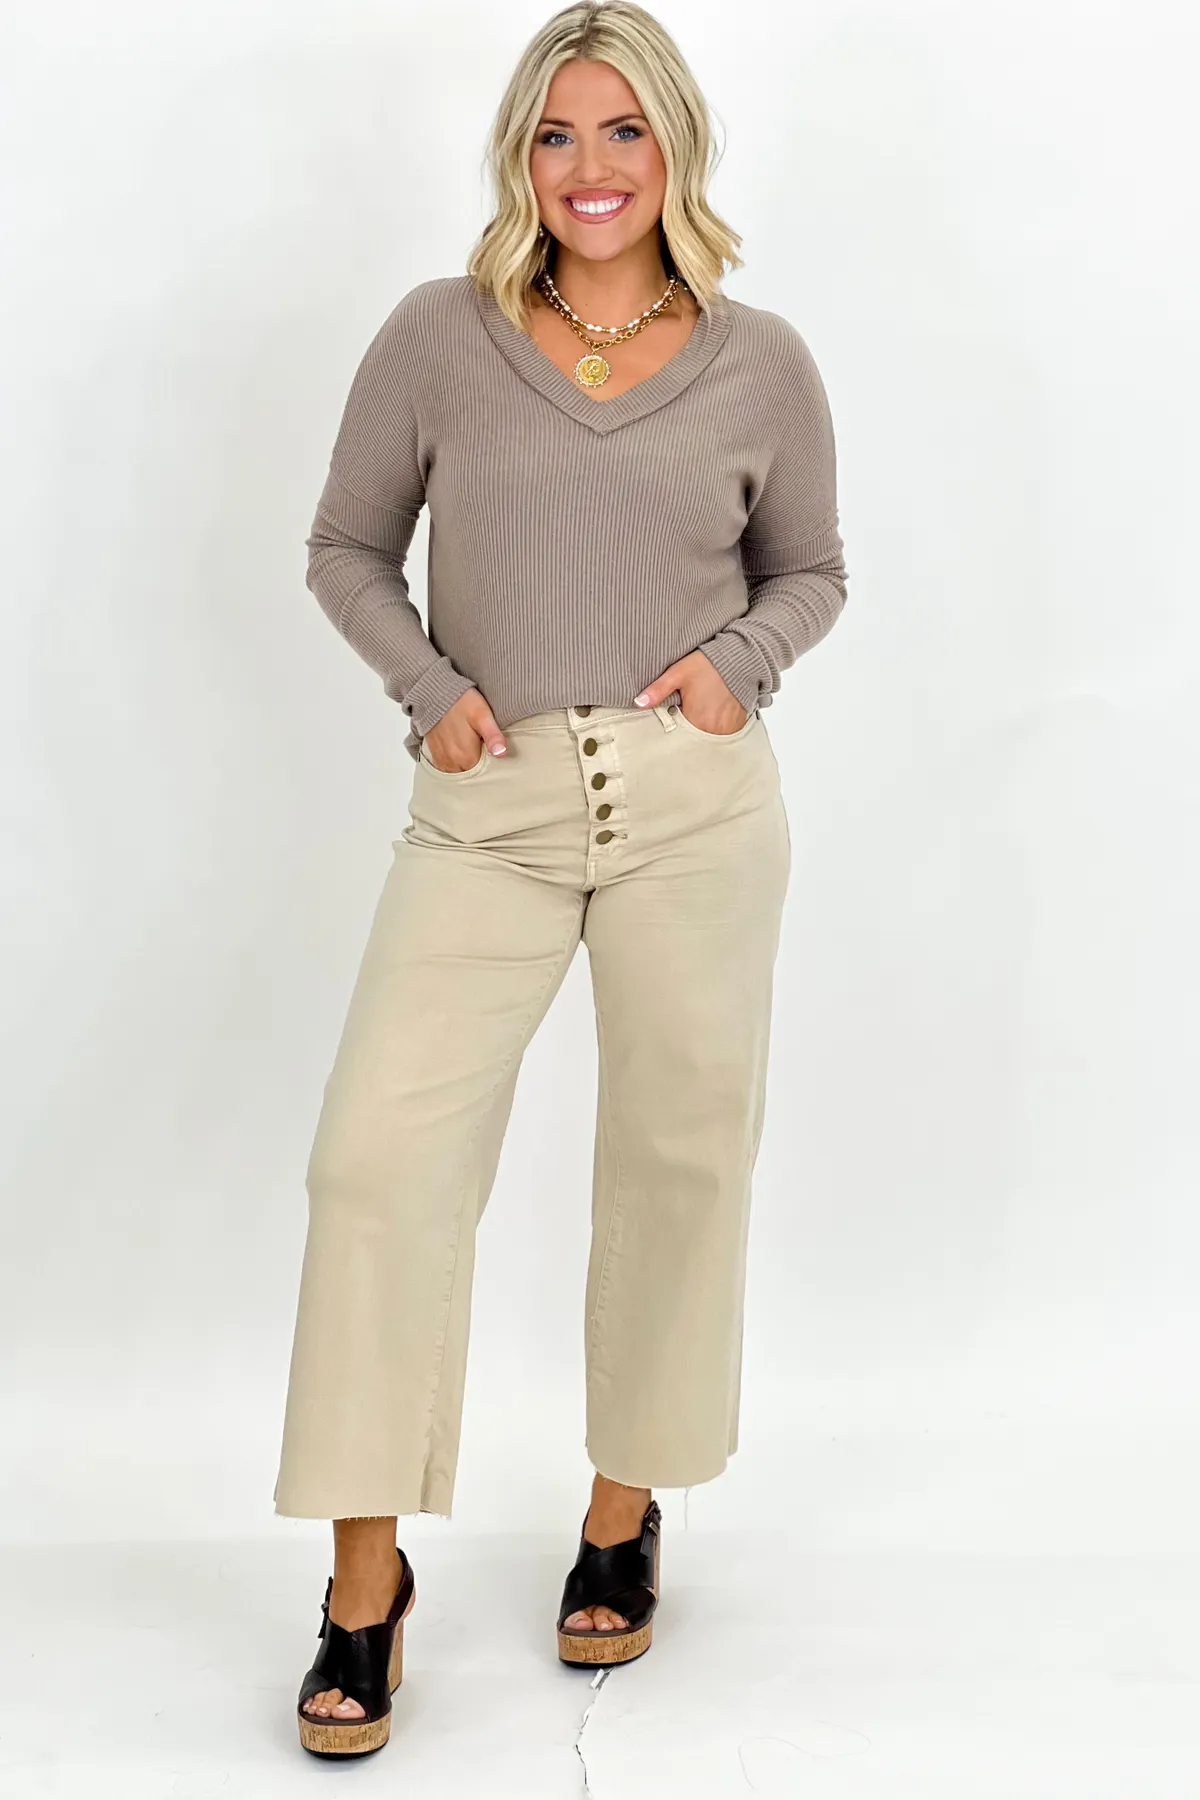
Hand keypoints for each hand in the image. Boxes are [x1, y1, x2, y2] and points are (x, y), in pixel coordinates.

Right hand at [421, 688, 507, 771]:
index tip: (496, 759)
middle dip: (480, 769)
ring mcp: (442, 759)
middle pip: (471, 776)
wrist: (434, 693)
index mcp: (466, 756)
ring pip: (459, 774)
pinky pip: (447, 769)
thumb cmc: (461, 701)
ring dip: (467, 768)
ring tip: (475, 754)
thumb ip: (492, 735)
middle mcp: (452, 762)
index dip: (492, 768)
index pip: (484, 775)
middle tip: (487, 754)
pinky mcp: (435, 754)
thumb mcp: (482, 715)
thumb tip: (502, 754)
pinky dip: (455, 766)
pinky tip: (461, 754)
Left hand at [633, 650, 748, 734]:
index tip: (668, 727)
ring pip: (706, 741)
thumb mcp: (678, 673)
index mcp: (695, 719)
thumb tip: (639, 702)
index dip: (670, 734)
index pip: (677, 739)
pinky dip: (714, 732)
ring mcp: (726, 730)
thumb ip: (658, 689)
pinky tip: (710, 719)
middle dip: (684, 736)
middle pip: (692, 742)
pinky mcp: (736, 726)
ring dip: (699, 734)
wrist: (740, 659)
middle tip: (682, 721)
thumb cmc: (710, 665)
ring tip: (696, 719)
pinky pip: (721, 737)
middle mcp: (712, 729)